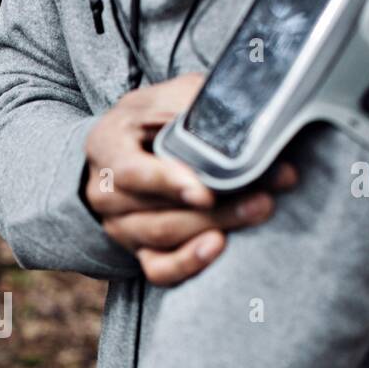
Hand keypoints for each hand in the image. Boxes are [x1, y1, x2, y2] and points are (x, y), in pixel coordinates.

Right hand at [82, 72, 297, 285]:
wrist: (126, 149)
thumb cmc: (151, 120)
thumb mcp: (167, 98)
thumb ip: (194, 101)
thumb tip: (243, 111)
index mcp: (106, 147)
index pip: (131, 172)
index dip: (168, 182)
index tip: (205, 193)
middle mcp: (105, 192)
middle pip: (156, 211)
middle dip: (215, 206)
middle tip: (263, 194)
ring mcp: (119, 226)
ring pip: (165, 237)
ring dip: (217, 226)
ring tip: (260, 208)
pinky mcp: (137, 250)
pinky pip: (159, 269)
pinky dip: (189, 263)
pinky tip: (218, 247)